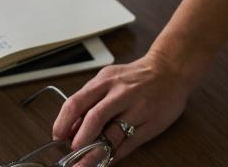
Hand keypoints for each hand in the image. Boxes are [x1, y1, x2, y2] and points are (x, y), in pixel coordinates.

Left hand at [52, 50, 195, 160]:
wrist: (170, 70)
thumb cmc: (135, 76)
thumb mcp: (108, 78)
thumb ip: (90, 98)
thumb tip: (72, 124)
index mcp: (104, 81)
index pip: (77, 102)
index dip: (64, 121)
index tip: (57, 135)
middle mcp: (119, 94)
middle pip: (94, 118)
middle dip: (80, 139)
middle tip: (71, 152)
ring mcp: (137, 109)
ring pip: (112, 133)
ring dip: (96, 152)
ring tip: (84, 163)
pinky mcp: (151, 124)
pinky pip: (130, 143)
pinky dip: (115, 155)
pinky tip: (106, 160)